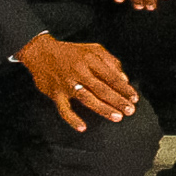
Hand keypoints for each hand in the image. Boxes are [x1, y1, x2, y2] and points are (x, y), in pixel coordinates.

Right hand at [15, 32, 136, 131]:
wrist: (41, 52)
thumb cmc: (70, 52)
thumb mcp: (93, 49)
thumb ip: (111, 62)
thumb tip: (124, 78)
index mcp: (90, 60)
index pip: (111, 76)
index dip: (124, 88)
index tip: (134, 98)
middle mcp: (79, 72)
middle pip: (102, 89)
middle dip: (118, 100)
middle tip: (130, 110)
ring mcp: (67, 84)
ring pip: (87, 98)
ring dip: (103, 108)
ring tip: (116, 116)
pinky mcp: (55, 94)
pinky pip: (64, 109)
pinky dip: (72, 119)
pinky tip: (82, 127)